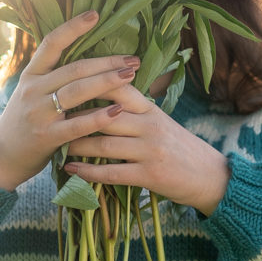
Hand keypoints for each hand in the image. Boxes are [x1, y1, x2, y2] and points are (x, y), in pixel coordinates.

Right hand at [0, 10, 141, 190]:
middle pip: (74, 68)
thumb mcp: (31, 93)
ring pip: (77, 91)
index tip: (95, 15)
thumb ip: (53, 77)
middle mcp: (33, 90)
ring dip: (107, 81)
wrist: (1, 156)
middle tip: (132, 58)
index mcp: (31, 75)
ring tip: (131, 75)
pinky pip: (78, 125)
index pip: (51, 43)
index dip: (73, 27)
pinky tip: (119, 110)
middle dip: (106, 62)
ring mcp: (39, 113)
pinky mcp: (47, 137)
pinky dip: (99, 117)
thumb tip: (89, 60)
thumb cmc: (25, 122)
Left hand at [61, 82, 231, 215]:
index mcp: (151, 110)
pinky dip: (88, 173)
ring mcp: (151, 151)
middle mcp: (151, 126)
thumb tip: (101, 99)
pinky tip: (71, 171)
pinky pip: (112, 173)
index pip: (118, 88)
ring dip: (77, 145)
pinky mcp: (150, 175)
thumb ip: (134, 112)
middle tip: (51, 117)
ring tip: (57, 144)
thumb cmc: (180, 149)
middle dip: (76, 116)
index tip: (64, 83)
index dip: (91, 84)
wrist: (210, 177)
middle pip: (106, 114)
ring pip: (105, 144)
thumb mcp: (160, 123)